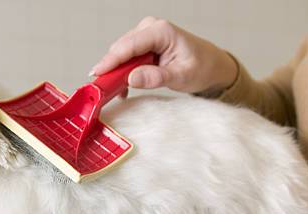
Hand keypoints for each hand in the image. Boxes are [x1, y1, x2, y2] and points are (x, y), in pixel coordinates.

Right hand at [90, 17, 237, 94]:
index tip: (96, 74)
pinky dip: (122, 72)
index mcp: (161, 31)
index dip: (110, 61)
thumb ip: (157, 77)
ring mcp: (145, 35)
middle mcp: (151, 28)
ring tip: (113, 91)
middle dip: (110, 68)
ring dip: (115, 72)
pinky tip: (122, 87)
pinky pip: (126, 57)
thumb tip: (131, 78)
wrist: (211, 65)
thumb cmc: (201, 68)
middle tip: (101, 90)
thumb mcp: (182, 77)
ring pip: (120, 53)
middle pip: (121, 49)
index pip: (129, 46)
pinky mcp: (143, 44)